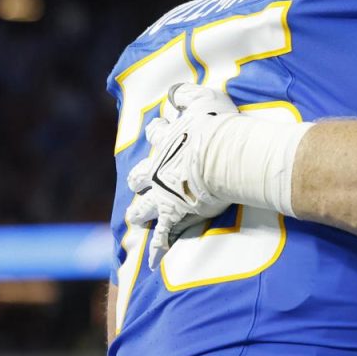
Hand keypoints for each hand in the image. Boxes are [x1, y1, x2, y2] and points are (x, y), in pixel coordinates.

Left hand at [126, 83, 238, 268]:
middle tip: (138, 182)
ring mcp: (163, 193)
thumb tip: (173, 92)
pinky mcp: (173, 215)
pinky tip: (152, 263)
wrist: (221, 155)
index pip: (157, 134)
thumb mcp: (204, 98)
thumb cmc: (217, 126)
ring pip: (144, 205)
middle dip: (139, 178)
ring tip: (135, 218)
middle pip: (141, 173)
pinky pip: (163, 236)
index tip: (159, 130)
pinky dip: (157, 250)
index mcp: (167, 140)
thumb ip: (187, 93)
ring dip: (140, 211)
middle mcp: (158, 167)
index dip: (158, 133)